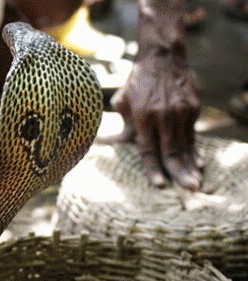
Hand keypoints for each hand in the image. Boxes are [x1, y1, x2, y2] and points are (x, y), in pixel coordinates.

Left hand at [109, 50, 202, 190]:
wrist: (162, 58)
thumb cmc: (137, 83)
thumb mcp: (123, 102)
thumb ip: (123, 126)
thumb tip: (113, 145)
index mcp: (144, 116)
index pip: (148, 150)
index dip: (153, 169)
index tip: (159, 185)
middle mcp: (164, 116)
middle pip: (172, 151)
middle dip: (179, 173)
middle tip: (188, 190)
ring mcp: (181, 112)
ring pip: (186, 146)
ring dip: (190, 167)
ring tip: (195, 184)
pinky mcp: (194, 108)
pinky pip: (193, 135)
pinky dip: (195, 151)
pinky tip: (198, 164)